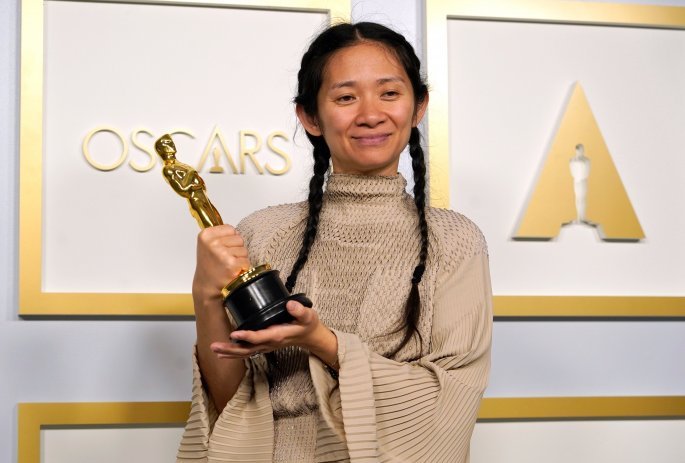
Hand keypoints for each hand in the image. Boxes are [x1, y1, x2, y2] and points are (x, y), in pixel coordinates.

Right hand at [192, 225, 250, 305]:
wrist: (206, 287)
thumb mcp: (208, 245)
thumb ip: (220, 235)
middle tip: (225, 260)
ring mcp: (222, 254)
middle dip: (236, 249)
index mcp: (206, 235)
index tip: (220, 250)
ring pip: (244, 250)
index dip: (230, 240)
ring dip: (240, 259)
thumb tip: (236, 230)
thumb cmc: (210, 266)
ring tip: (228, 266)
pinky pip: (246, 261)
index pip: (231, 229)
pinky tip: (232, 272)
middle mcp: (213, 243)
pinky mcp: (231, 265)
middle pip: (239, 239)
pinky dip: (243, 268)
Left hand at [209, 300, 338, 367]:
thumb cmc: (308, 324)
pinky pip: (247, 352)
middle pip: (247, 349)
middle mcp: (269, 343)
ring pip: (245, 352)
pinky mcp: (263, 345)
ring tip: (214, 349)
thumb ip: (300, 311)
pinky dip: (234, 353)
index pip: (259, 337)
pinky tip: (223, 353)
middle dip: (230, 349)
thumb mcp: (308, 316)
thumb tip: (290, 304)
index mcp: (278, 335)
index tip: (234, 333)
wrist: (310, 336)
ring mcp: (266, 346)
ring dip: (229, 352)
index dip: (246, 336)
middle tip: (214, 346)